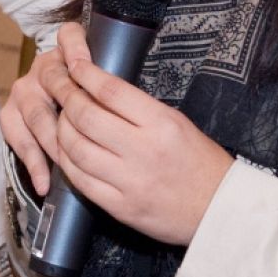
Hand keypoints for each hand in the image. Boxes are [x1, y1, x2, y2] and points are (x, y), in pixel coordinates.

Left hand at [1, 22, 233, 246]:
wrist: (221, 211)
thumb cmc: (200, 162)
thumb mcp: (177, 123)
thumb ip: (139, 108)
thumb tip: (97, 88)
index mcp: (162, 124)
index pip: (111, 91)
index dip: (85, 74)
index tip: (73, 65)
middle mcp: (144, 151)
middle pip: (86, 117)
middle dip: (64, 96)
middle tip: (56, 86)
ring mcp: (129, 181)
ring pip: (76, 149)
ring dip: (60, 129)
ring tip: (59, 117)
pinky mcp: (121, 207)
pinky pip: (80, 181)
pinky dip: (66, 161)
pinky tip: (64, 150)